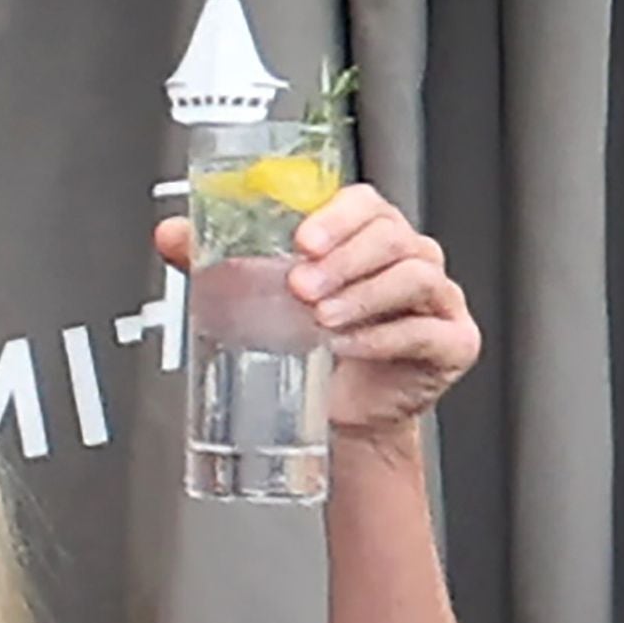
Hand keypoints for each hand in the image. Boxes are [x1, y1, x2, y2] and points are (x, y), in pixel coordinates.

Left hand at [158, 186, 476, 445]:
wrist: (342, 419)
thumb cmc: (313, 350)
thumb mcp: (262, 302)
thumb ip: (219, 265)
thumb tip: (170, 236)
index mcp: (370, 237)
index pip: (364, 204)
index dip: (336, 216)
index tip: (302, 240)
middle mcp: (411, 259)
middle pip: (391, 236)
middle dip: (344, 260)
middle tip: (301, 287)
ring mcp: (438, 299)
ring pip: (413, 276)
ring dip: (364, 295)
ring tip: (322, 320)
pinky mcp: (453, 342)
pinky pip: (425, 330)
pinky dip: (386, 338)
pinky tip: (349, 348)